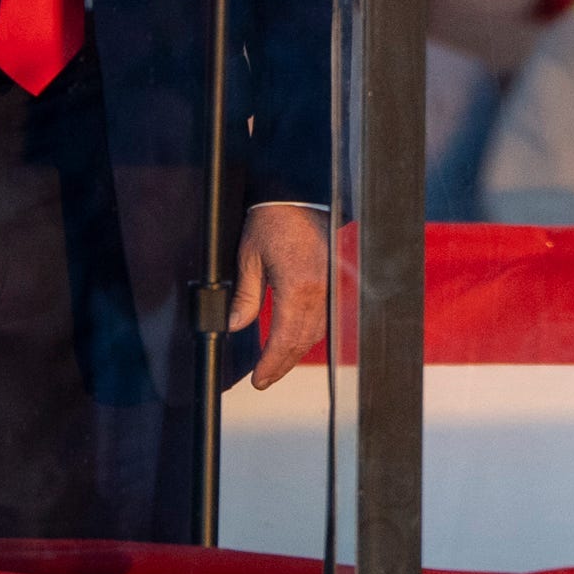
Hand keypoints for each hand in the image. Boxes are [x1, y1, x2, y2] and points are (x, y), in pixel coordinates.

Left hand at [231, 204, 329, 388]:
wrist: (302, 194)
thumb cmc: (274, 219)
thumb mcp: (250, 257)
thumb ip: (245, 295)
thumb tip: (237, 325)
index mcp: (297, 286)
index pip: (284, 338)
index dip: (271, 364)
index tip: (259, 379)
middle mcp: (320, 290)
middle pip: (302, 341)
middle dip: (282, 364)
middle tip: (264, 379)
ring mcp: (331, 285)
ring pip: (317, 332)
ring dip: (296, 351)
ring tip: (277, 364)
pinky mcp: (335, 279)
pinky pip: (325, 316)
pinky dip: (309, 333)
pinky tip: (296, 339)